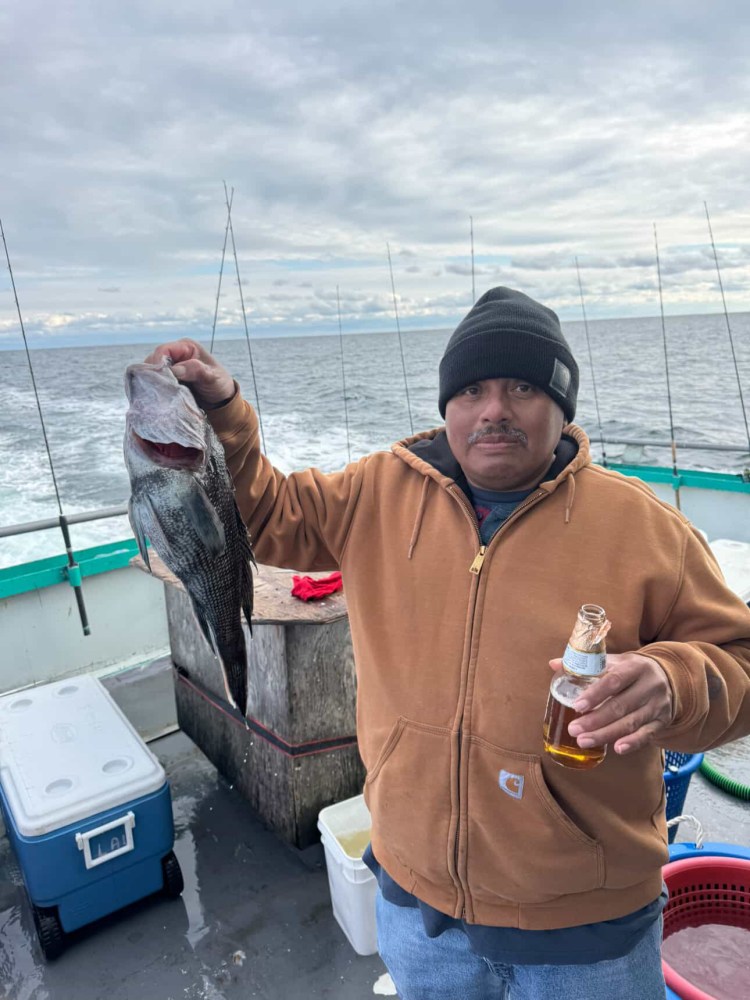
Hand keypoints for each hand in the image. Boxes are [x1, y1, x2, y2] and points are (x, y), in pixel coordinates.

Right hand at [144, 339, 234, 406]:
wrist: (221, 399)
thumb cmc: (219, 384)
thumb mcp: (212, 376)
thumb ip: (195, 370)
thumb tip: (174, 370)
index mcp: (186, 347)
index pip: (163, 350)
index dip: (157, 362)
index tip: (157, 378)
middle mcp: (175, 355)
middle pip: (154, 360)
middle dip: (153, 374)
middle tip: (155, 389)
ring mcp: (170, 367)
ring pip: (152, 372)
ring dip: (153, 383)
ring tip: (157, 394)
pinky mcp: (168, 380)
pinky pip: (156, 382)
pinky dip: (156, 389)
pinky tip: (158, 396)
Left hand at [548, 652, 673, 754]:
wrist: (669, 677)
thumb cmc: (631, 670)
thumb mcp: (614, 661)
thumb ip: (586, 665)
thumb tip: (553, 664)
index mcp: (634, 666)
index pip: (614, 680)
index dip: (595, 694)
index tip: (576, 706)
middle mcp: (649, 685)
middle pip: (620, 706)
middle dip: (595, 720)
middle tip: (574, 730)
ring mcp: (657, 704)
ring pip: (631, 722)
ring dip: (606, 734)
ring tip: (583, 741)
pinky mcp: (662, 720)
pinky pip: (647, 734)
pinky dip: (632, 742)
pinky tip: (617, 749)